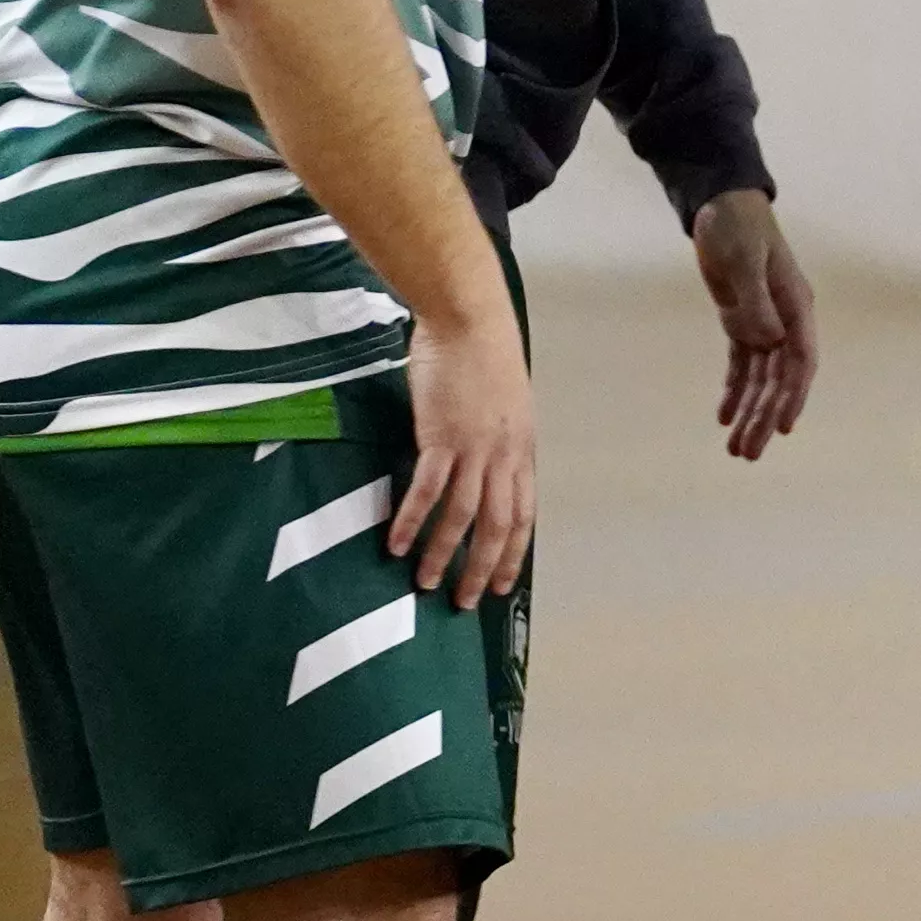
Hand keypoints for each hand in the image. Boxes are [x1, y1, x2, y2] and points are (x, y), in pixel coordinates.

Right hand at [389, 299, 539, 605]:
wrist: (470, 319)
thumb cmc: (484, 355)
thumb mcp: (507, 404)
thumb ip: (500, 439)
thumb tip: (489, 464)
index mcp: (522, 450)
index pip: (524, 515)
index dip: (512, 553)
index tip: (501, 584)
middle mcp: (504, 456)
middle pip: (498, 526)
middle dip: (481, 568)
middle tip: (465, 601)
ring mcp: (473, 448)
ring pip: (463, 516)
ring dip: (444, 555)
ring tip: (426, 583)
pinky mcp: (440, 437)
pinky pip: (427, 490)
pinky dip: (412, 521)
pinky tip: (396, 543)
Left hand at [690, 187, 813, 462]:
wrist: (720, 203)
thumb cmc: (737, 224)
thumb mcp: (744, 257)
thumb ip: (755, 300)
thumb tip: (769, 340)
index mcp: (795, 306)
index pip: (800, 361)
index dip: (793, 396)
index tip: (784, 427)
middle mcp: (785, 320)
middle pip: (779, 380)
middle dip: (765, 417)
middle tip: (749, 454)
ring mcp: (764, 321)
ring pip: (760, 379)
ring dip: (750, 413)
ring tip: (737, 449)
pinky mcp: (741, 319)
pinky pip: (740, 365)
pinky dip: (733, 391)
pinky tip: (724, 417)